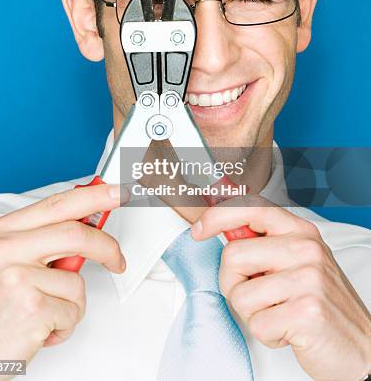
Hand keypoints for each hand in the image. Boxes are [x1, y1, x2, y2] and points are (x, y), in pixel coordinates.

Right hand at [0, 183, 127, 378]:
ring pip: (76, 279)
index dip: (94, 196)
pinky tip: (41, 328)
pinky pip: (72, 310)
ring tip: (46, 313)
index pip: (58, 204)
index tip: (116, 192)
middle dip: (106, 247)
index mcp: (1, 232)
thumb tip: (83, 225)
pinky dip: (65, 325)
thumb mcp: (3, 262)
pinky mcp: (31, 307)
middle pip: (75, 233)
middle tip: (117, 259)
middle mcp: (6, 249)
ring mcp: (18, 277)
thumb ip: (41, 240)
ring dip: (72, 304)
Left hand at [191, 197, 370, 380]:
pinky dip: (268, 334)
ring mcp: (308, 278)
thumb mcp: (297, 261)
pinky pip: (257, 324)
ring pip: (240, 294)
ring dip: (253, 313)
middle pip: (233, 256)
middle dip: (234, 283)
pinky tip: (289, 330)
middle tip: (258, 296)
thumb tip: (221, 230)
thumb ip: (264, 244)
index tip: (199, 231)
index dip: (216, 217)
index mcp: (300, 230)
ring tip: (280, 313)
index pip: (249, 207)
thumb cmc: (320, 303)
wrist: (360, 346)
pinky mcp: (306, 311)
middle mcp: (305, 248)